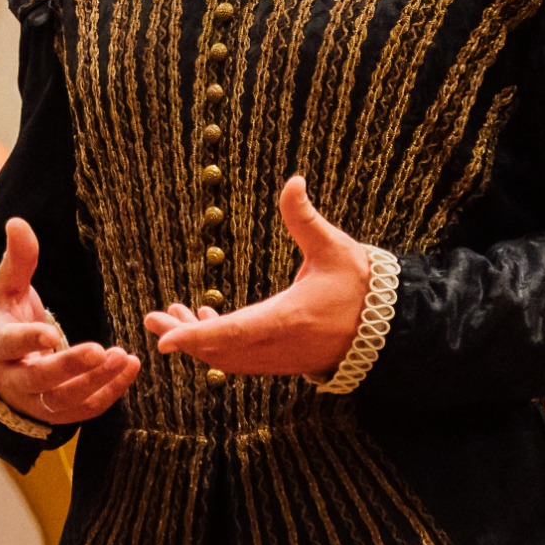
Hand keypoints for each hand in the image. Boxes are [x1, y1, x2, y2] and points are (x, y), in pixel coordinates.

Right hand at [0, 218, 140, 424]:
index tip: (50, 333)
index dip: (29, 340)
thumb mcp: (7, 290)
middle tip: (100, 350)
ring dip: (96, 381)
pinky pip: (86, 409)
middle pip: (40, 379)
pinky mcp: (59, 414)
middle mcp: (15, 379)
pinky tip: (130, 368)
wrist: (0, 368)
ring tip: (124, 357)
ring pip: (66, 399)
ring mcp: (37, 401)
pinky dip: (110, 392)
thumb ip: (17, 260)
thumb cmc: (8, 321)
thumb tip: (17, 222)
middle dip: (70, 366)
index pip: (11, 344)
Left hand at [150, 178, 368, 377]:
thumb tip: (293, 181)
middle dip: (182, 335)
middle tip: (152, 317)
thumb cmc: (363, 286)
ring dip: (198, 340)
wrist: (392, 329)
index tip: (164, 341)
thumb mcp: (333, 248)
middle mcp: (278, 346)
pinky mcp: (282, 363)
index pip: (233, 333)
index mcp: (287, 318)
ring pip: (227, 358)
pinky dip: (218, 345)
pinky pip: (241, 360)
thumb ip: (305, 218)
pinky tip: (207, 318)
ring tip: (173, 313)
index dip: (196, 337)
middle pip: (219, 350)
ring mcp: (280, 360)